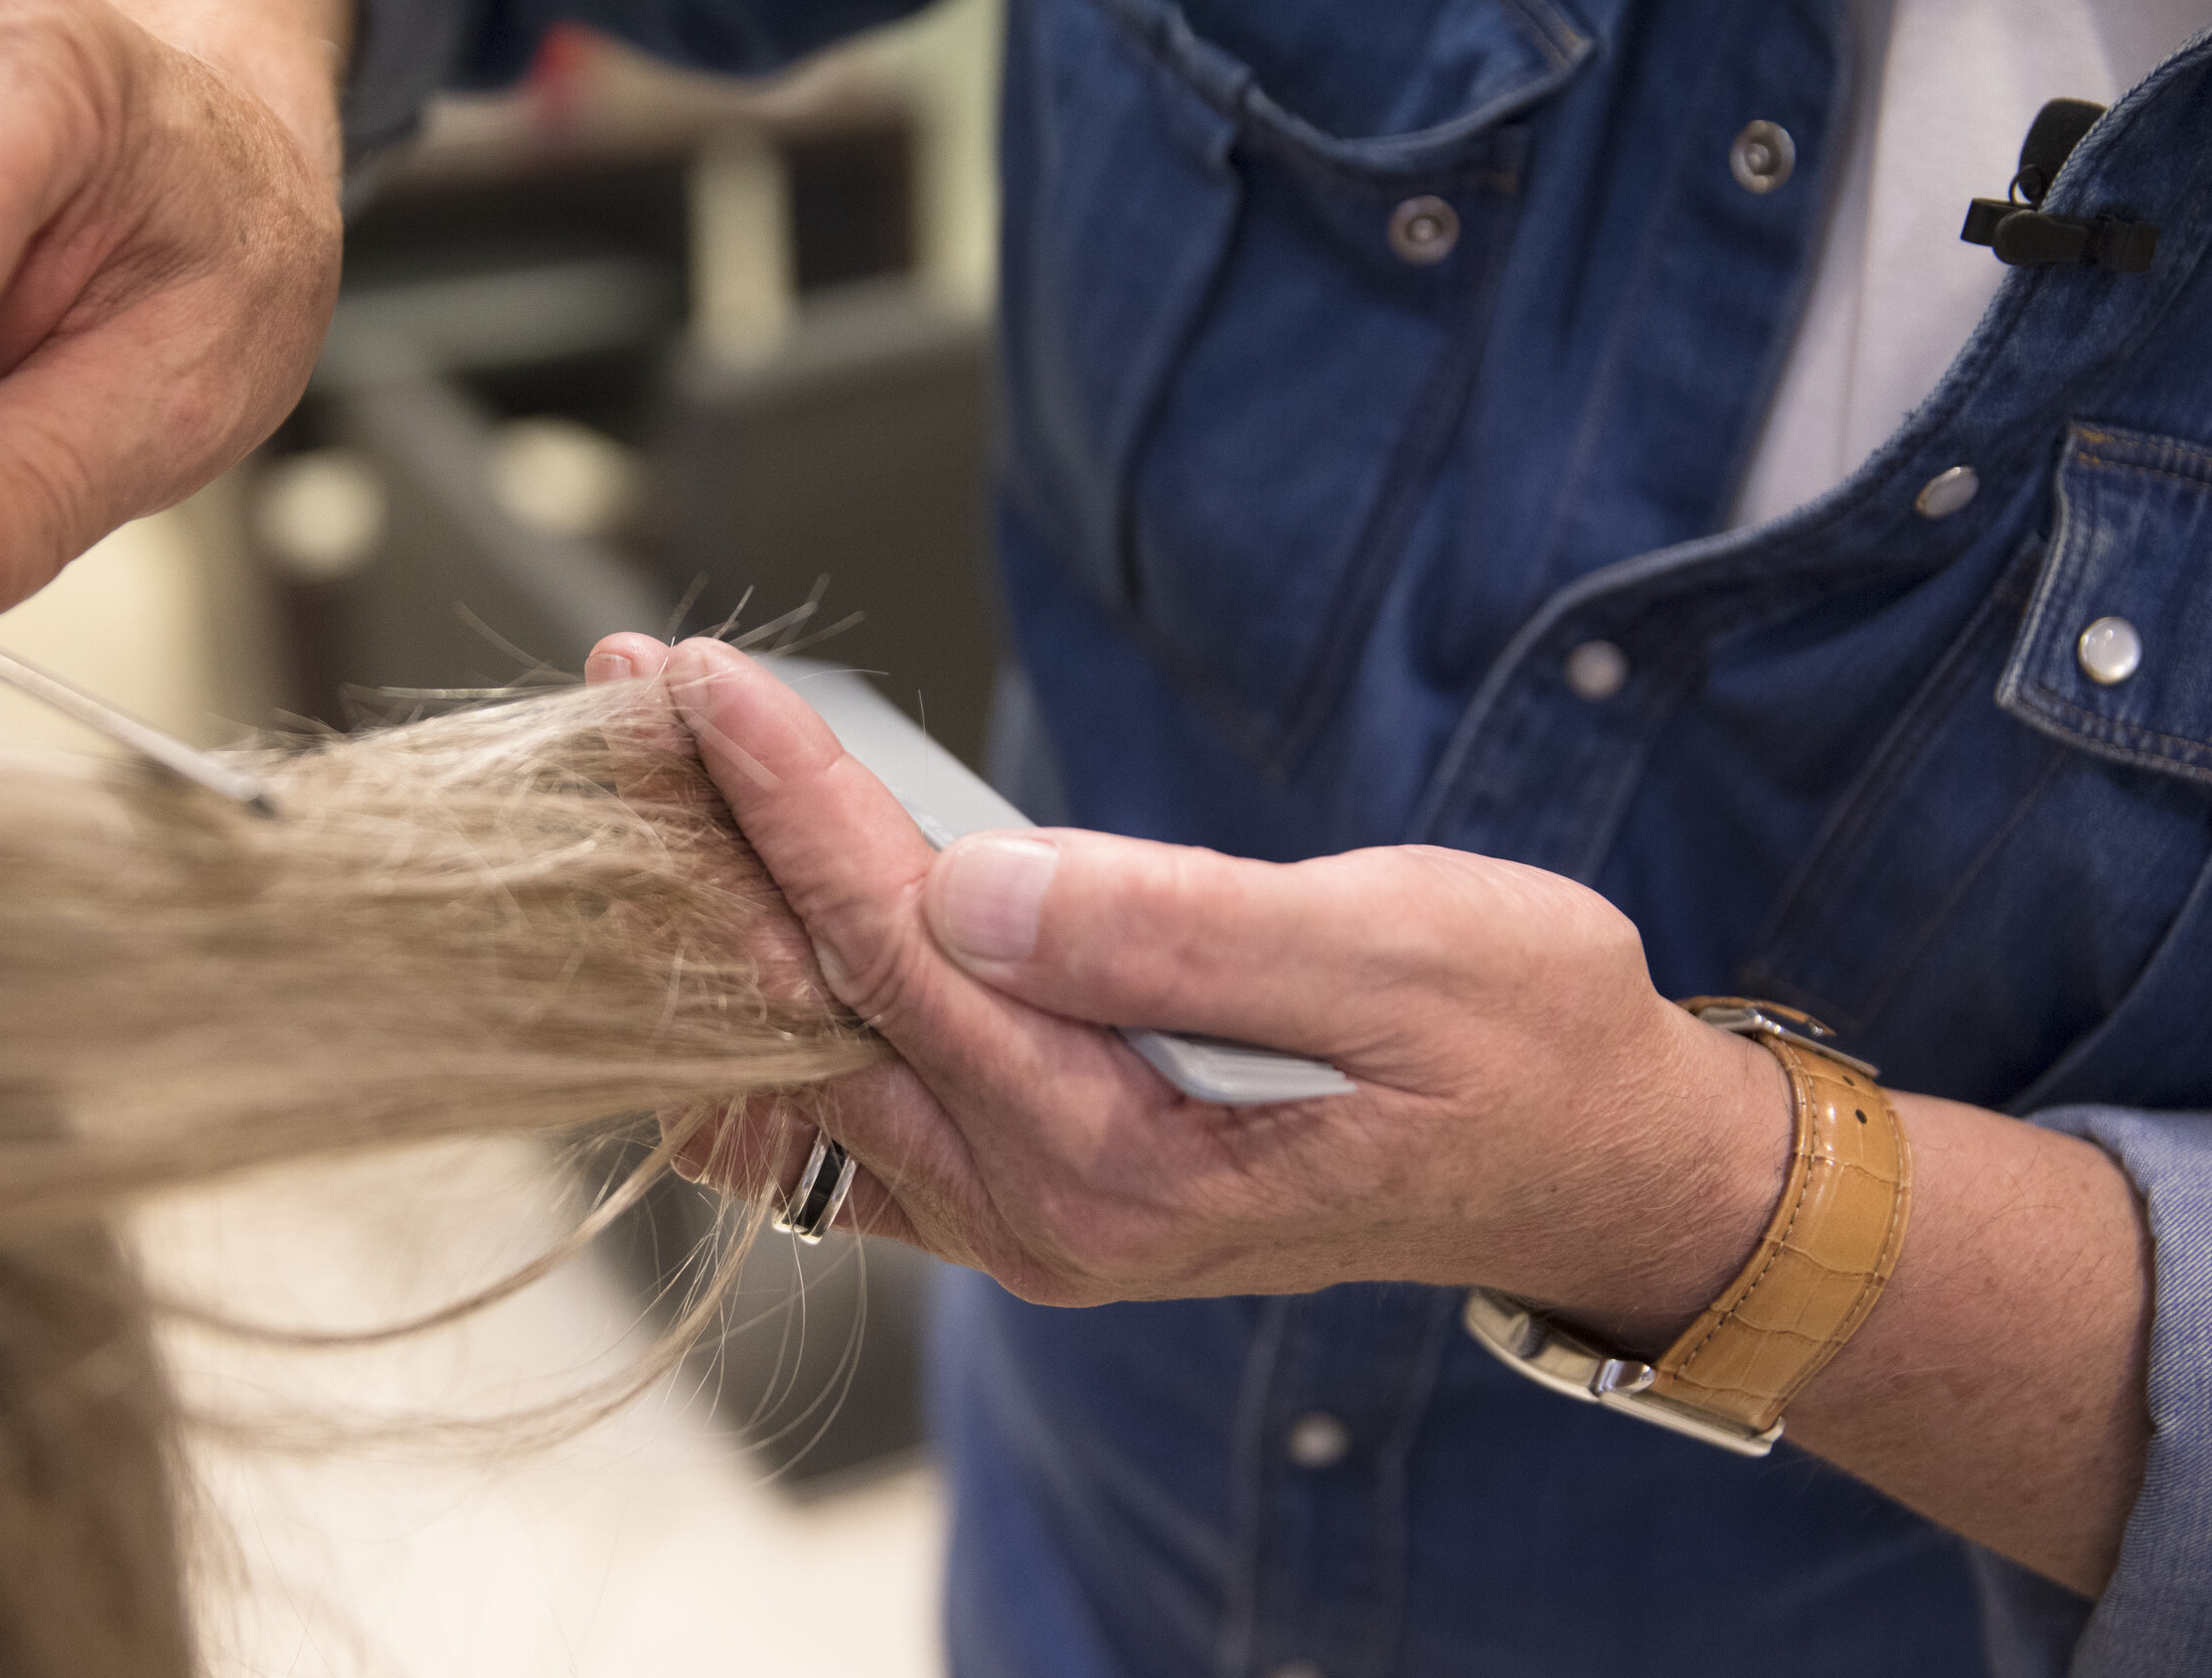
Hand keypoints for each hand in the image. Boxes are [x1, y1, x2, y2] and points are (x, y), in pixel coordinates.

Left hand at [592, 634, 1792, 1333]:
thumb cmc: (1523, 1045)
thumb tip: (971, 883)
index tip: (699, 677)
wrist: (1590, 1165)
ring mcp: (1020, 1216)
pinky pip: (845, 1107)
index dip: (788, 801)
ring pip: (809, 1052)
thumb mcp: (1399, 960)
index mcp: (1113, 1152)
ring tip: (647, 763)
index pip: (896, 947)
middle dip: (710, 839)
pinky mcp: (1028, 1187)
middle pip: (811, 1004)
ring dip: (727, 905)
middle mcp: (1035, 1210)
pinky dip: (773, 995)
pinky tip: (716, 912)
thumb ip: (1178, 931)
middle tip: (621, 689)